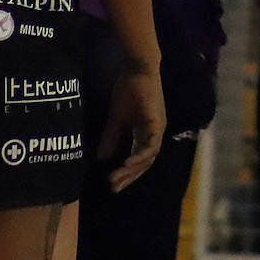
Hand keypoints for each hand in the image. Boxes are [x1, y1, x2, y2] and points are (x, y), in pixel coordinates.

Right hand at [99, 65, 164, 192]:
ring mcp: (158, 128)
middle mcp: (154, 133)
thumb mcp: (116, 119)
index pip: (139, 158)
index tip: (112, 184)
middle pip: (145, 162)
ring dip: (133, 169)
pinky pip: (151, 144)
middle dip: (129, 176)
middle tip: (114, 188)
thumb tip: (101, 159)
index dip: (127, 172)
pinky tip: (127, 163)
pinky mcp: (157, 122)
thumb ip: (111, 138)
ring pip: (148, 156)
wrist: (137, 70)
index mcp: (146, 132)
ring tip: (116, 178)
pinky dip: (140, 156)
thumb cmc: (128, 91)